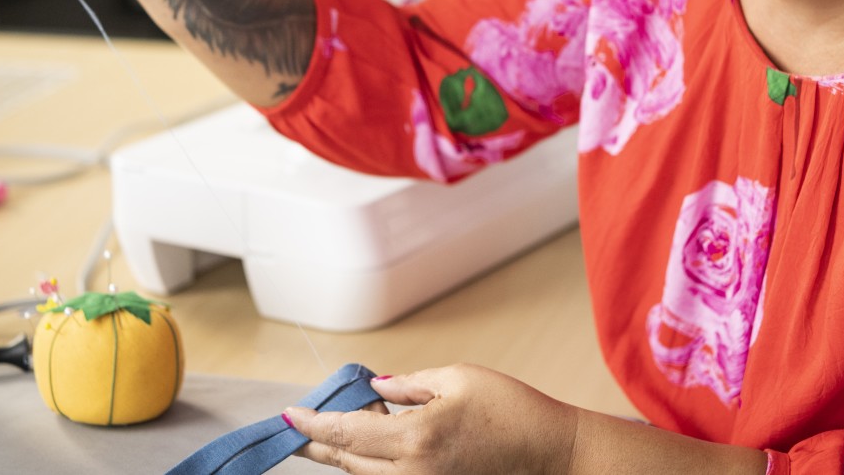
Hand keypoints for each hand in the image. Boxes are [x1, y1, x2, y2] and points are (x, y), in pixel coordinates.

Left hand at [286, 364, 577, 473]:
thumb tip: (375, 389)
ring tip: (337, 425)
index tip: (289, 413)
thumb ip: (407, 385)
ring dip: (346, 451)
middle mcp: (413, 474)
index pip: (346, 432)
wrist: (553, 454)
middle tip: (296, 425)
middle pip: (348, 461)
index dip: (312, 422)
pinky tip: (372, 442)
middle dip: (320, 441)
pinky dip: (372, 463)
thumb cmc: (513, 411)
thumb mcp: (457, 379)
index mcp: (416, 439)